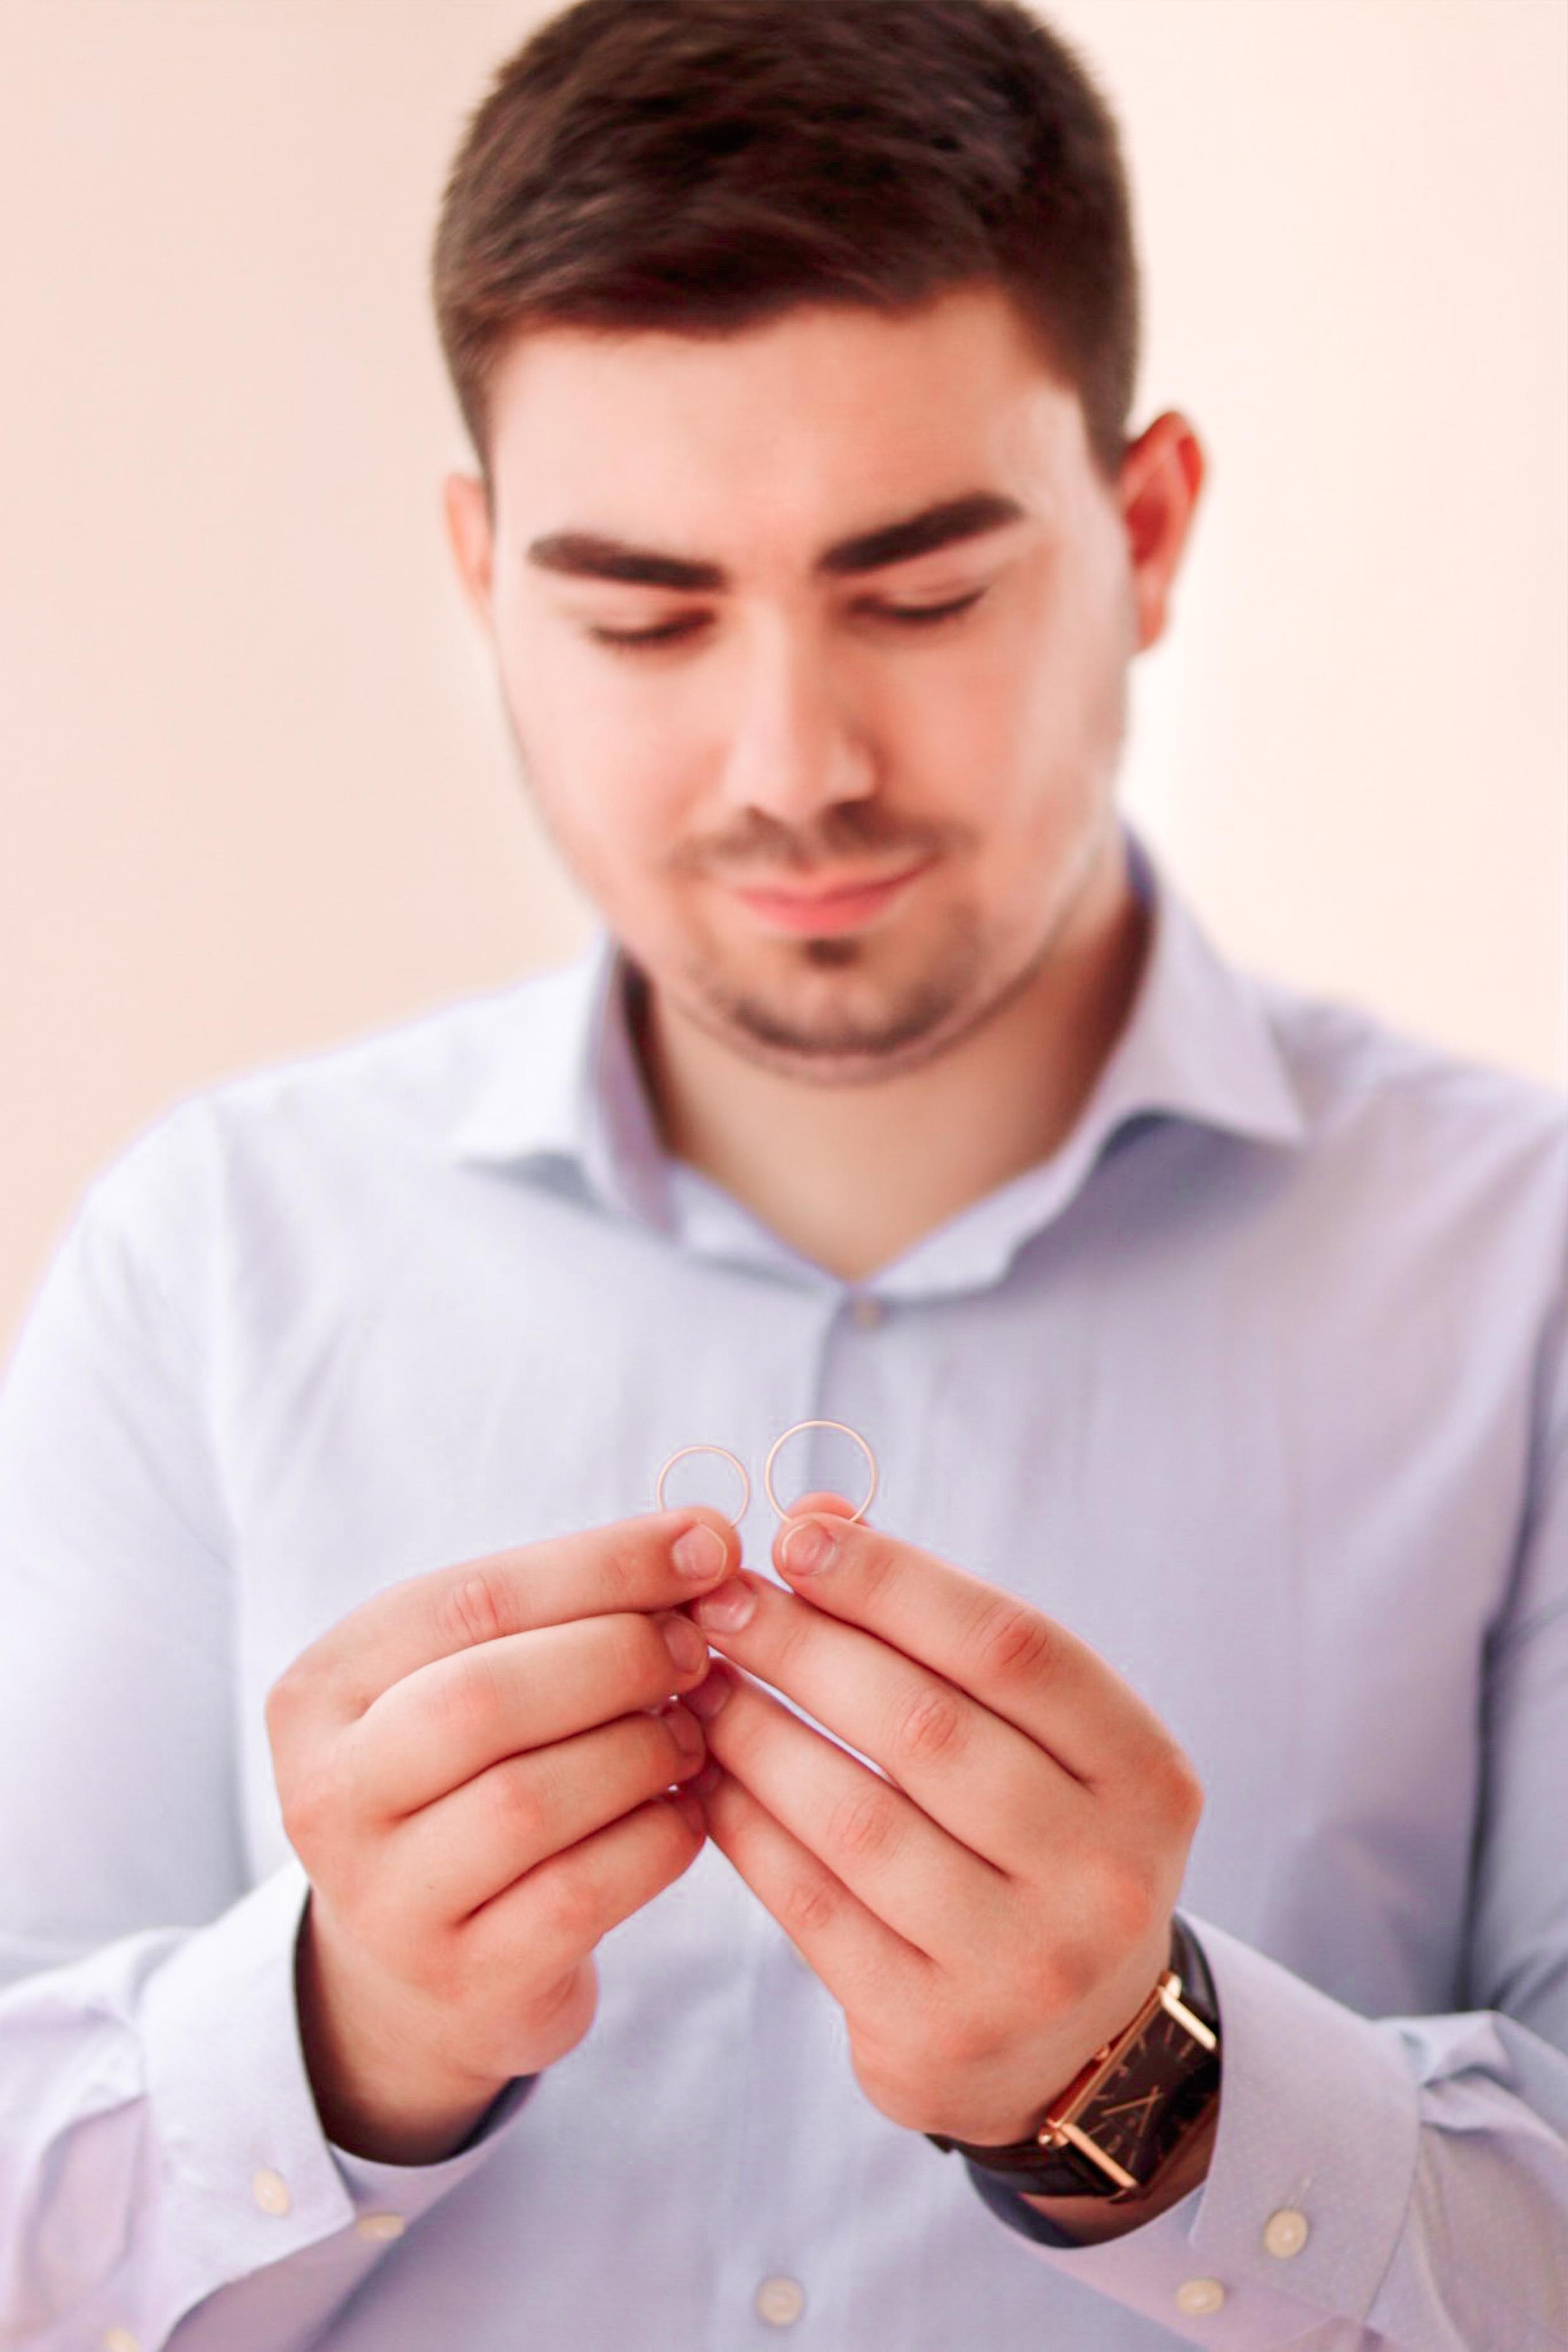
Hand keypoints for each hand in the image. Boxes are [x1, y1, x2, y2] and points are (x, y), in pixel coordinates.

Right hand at [265, 1508, 734, 2160]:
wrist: (422, 1969)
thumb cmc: (470, 1779)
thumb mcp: (476, 1678)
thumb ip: (566, 1608)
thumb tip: (706, 1542)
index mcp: (321, 1690)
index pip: (471, 1599)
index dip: (603, 1563)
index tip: (709, 1543)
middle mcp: (328, 1795)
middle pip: (485, 1697)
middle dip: (617, 1655)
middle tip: (697, 1647)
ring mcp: (387, 1901)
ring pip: (531, 1800)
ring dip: (642, 1748)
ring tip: (688, 1730)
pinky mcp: (464, 1980)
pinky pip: (582, 1892)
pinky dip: (658, 1836)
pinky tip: (687, 1810)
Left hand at [681, 1496, 1203, 2158]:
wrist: (1079, 2048)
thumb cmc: (1038, 1843)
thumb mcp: (1039, 1740)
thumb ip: (942, 1631)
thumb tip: (818, 1517)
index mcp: (1146, 1775)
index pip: (1007, 1645)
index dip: (892, 1580)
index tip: (796, 1535)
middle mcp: (1104, 1874)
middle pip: (925, 1726)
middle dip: (805, 1647)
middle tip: (721, 1604)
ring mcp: (1024, 1966)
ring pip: (857, 1817)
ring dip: (757, 1733)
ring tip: (701, 1681)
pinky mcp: (935, 2034)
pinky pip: (812, 1905)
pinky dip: (745, 1826)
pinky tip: (703, 1773)